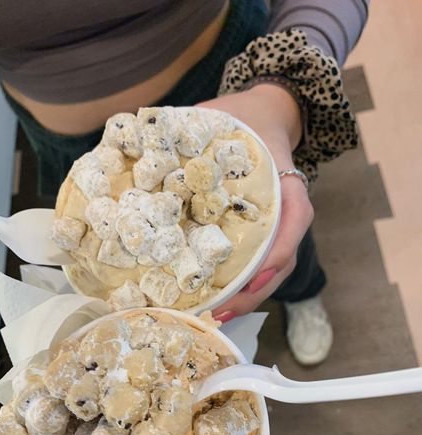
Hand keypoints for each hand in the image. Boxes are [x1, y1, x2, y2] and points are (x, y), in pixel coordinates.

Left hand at [197, 85, 313, 321]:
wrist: (265, 115)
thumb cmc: (244, 117)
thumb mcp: (223, 113)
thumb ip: (191, 126)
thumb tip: (142, 143)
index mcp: (286, 180)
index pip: (295, 218)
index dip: (277, 251)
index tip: (252, 276)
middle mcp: (287, 209)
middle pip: (282, 259)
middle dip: (254, 291)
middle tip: (222, 314)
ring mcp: (277, 224)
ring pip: (272, 269)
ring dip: (246, 297)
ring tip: (216, 317)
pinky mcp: (263, 232)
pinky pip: (258, 263)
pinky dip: (241, 286)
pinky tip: (218, 300)